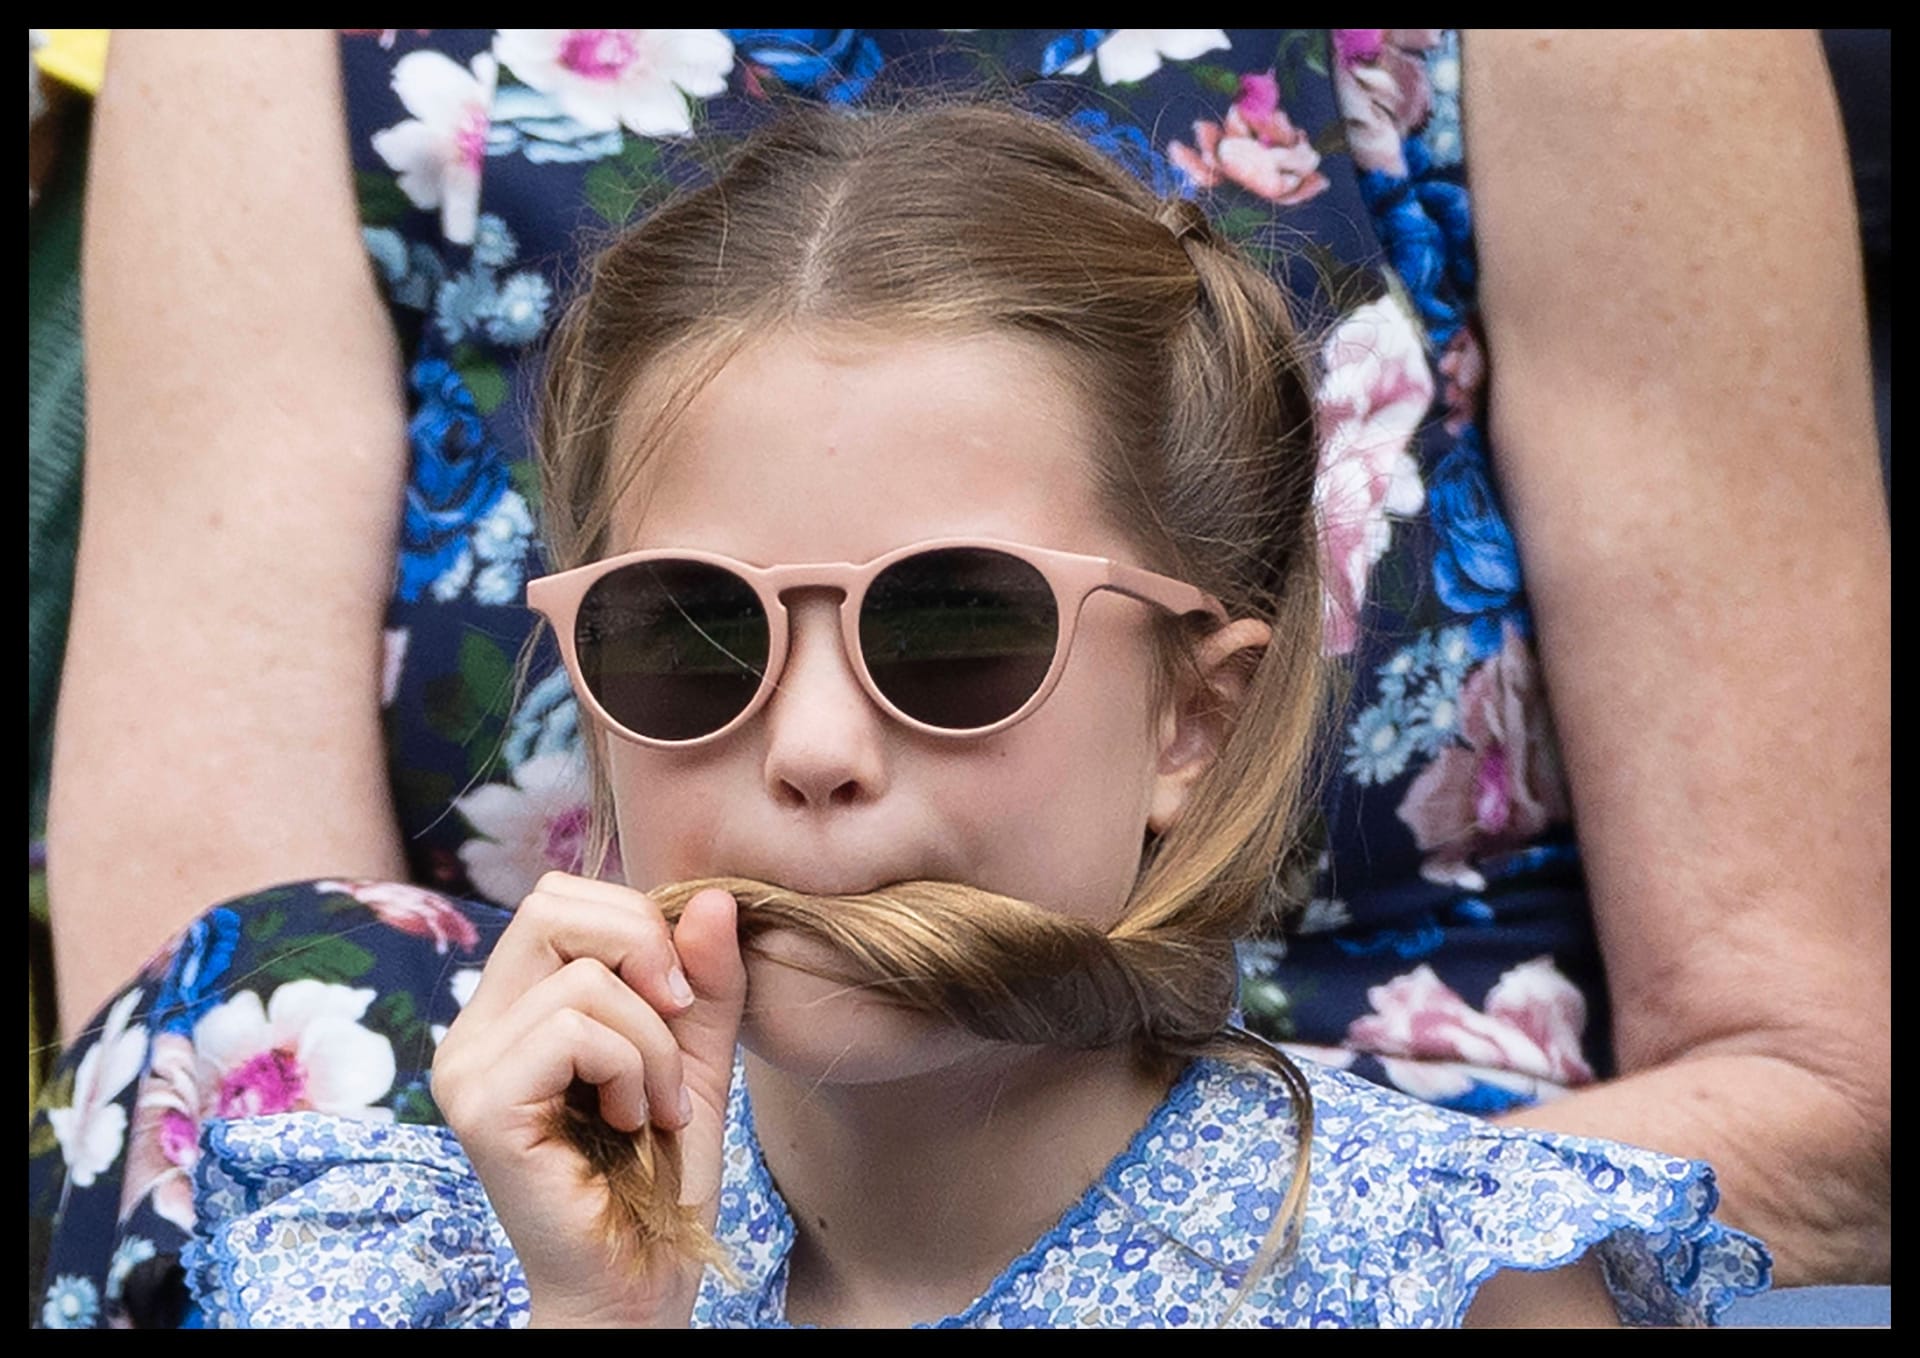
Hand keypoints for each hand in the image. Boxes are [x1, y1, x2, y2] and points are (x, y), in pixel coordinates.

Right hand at [431, 872, 745, 1327]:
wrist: (641, 1281)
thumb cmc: (659, 1176)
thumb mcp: (696, 1055)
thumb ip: (703, 979)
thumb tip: (716, 896)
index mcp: (512, 1008)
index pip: (559, 898)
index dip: (636, 923)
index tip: (681, 995)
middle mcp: (474, 1030)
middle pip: (551, 905)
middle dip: (642, 948)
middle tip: (677, 1022)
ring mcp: (468, 1067)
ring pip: (581, 977)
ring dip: (652, 1041)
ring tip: (655, 1107)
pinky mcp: (483, 1106)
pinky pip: (574, 1030)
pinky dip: (630, 1068)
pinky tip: (632, 1123)